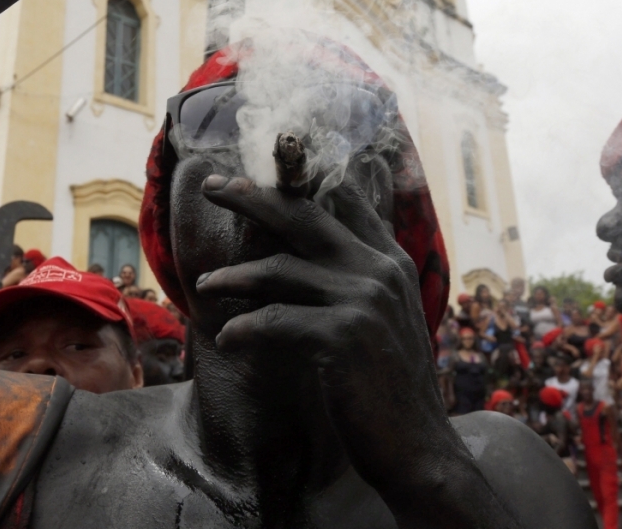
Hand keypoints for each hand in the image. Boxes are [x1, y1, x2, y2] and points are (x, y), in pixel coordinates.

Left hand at [195, 176, 451, 493]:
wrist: (418, 447)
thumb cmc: (389, 387)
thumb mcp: (384, 320)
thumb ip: (357, 282)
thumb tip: (307, 258)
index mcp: (391, 262)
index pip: (345, 200)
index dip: (299, 181)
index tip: (257, 173)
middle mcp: (379, 271)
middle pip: (304, 215)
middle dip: (252, 196)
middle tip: (212, 186)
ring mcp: (362, 301)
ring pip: (279, 269)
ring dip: (232, 277)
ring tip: (203, 286)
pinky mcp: (342, 336)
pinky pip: (274, 320)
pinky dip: (243, 330)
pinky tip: (228, 340)